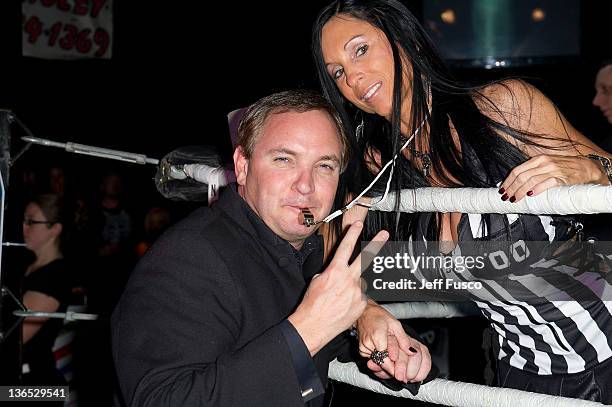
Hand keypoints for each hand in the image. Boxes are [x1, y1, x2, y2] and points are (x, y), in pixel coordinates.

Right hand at [288, 222, 388, 354]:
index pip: (346, 247)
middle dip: (376, 244)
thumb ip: (330, 273)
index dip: (352, 234)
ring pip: (358, 283)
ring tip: (338, 299)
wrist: (314, 326)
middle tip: (384, 234)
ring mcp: (357, 292)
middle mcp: (349, 279)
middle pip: (365, 257)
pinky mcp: (362, 304)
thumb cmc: (311, 304)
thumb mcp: (316, 281)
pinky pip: (360, 298)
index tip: (358, 224)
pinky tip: (343, 307)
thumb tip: (337, 273)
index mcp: (335, 271)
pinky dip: (353, 300)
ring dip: (351, 287)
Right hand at [356, 301, 430, 381]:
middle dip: (392, 370)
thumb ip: (403, 339)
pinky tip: (386, 357)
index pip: (386, 359)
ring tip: (396, 367)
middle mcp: (368, 344)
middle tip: (403, 378)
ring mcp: (363, 348)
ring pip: (377, 362)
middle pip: (381, 363)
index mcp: (377, 337)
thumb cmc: (379, 316)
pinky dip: (381, 360)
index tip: (402, 376)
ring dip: (387, 364)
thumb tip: (412, 351)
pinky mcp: (362, 350)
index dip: (394, 368)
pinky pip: (373, 359)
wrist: (364, 312)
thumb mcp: (395, 324)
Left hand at [499, 154, 607, 202]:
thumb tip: (516, 181)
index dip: (508, 181)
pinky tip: (531, 195)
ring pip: (531, 181)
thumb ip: (532, 171)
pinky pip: (547, 184)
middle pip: (522, 177)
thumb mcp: (546, 164)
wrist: (585, 167)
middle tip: (506, 197)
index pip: (517, 170)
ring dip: (520, 191)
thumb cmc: (564, 167)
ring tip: (515, 199)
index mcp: (538, 159)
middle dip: (512, 188)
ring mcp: (553, 170)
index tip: (502, 189)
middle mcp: (544, 163)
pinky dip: (537, 189)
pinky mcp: (562, 178)